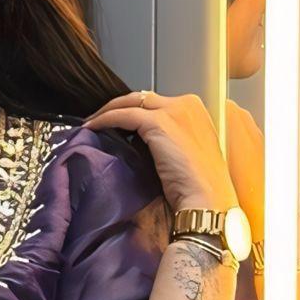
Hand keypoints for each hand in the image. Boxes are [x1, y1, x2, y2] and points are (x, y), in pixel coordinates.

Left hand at [86, 89, 236, 221]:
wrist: (207, 201)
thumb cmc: (200, 187)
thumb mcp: (187, 153)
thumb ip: (171, 139)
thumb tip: (141, 140)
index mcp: (196, 110)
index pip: (158, 103)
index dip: (136, 110)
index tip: (120, 122)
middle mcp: (187, 104)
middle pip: (143, 98)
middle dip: (119, 107)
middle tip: (98, 120)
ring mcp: (173, 111)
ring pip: (131, 101)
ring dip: (108, 111)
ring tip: (91, 123)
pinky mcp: (159, 123)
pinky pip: (123, 115)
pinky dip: (105, 120)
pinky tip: (92, 128)